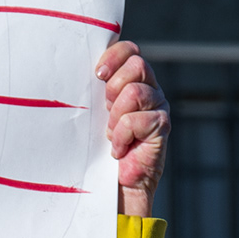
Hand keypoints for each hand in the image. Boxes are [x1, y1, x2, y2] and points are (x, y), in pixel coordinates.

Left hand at [97, 38, 169, 216]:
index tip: (97, 75)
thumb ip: (94, 89)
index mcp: (133, 80)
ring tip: (112, 135)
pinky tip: (119, 149)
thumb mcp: (93, 113)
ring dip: (116, 116)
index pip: (130, 50)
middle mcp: (150, 89)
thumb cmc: (98, 149)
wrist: (114, 187)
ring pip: (135, 92)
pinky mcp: (162, 126)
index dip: (114, 56)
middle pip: (137, 64)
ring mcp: (159, 107)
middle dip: (113, 88)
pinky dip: (121, 136)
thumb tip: (76, 66)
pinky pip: (136, 119)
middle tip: (106, 111)